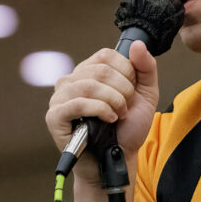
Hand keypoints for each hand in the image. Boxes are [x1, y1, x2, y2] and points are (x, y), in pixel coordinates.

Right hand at [45, 41, 158, 180]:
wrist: (118, 158)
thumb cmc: (127, 127)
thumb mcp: (145, 94)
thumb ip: (145, 68)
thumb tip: (136, 44)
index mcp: (89, 71)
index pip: (106, 55)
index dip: (126, 72)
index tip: (131, 92)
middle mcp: (71, 80)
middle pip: (100, 70)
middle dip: (123, 90)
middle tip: (126, 108)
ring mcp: (60, 98)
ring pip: (89, 85)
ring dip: (113, 101)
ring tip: (119, 115)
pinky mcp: (55, 116)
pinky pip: (77, 104)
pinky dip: (100, 110)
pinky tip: (109, 119)